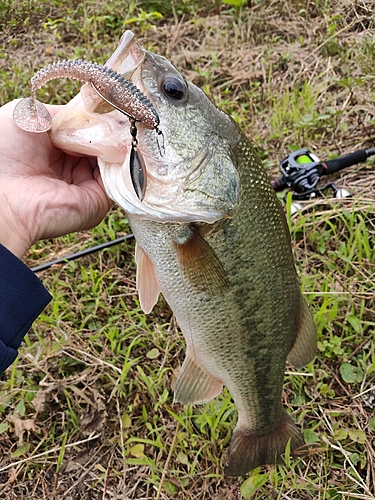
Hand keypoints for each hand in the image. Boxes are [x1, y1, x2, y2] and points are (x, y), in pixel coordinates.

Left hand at [0, 100, 111, 257]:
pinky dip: (121, 162)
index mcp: (55, 149)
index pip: (85, 130)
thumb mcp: (28, 116)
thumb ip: (61, 113)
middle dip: (110, 130)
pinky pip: (118, 178)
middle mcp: (72, 167)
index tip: (108, 106)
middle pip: (102, 143)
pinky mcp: (98, 201)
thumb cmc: (3, 154)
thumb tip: (92, 113)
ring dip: (117, 144)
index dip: (96, 118)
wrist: (2, 197)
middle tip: (120, 118)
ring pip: (113, 158)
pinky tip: (118, 147)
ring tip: (119, 131)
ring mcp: (87, 185)